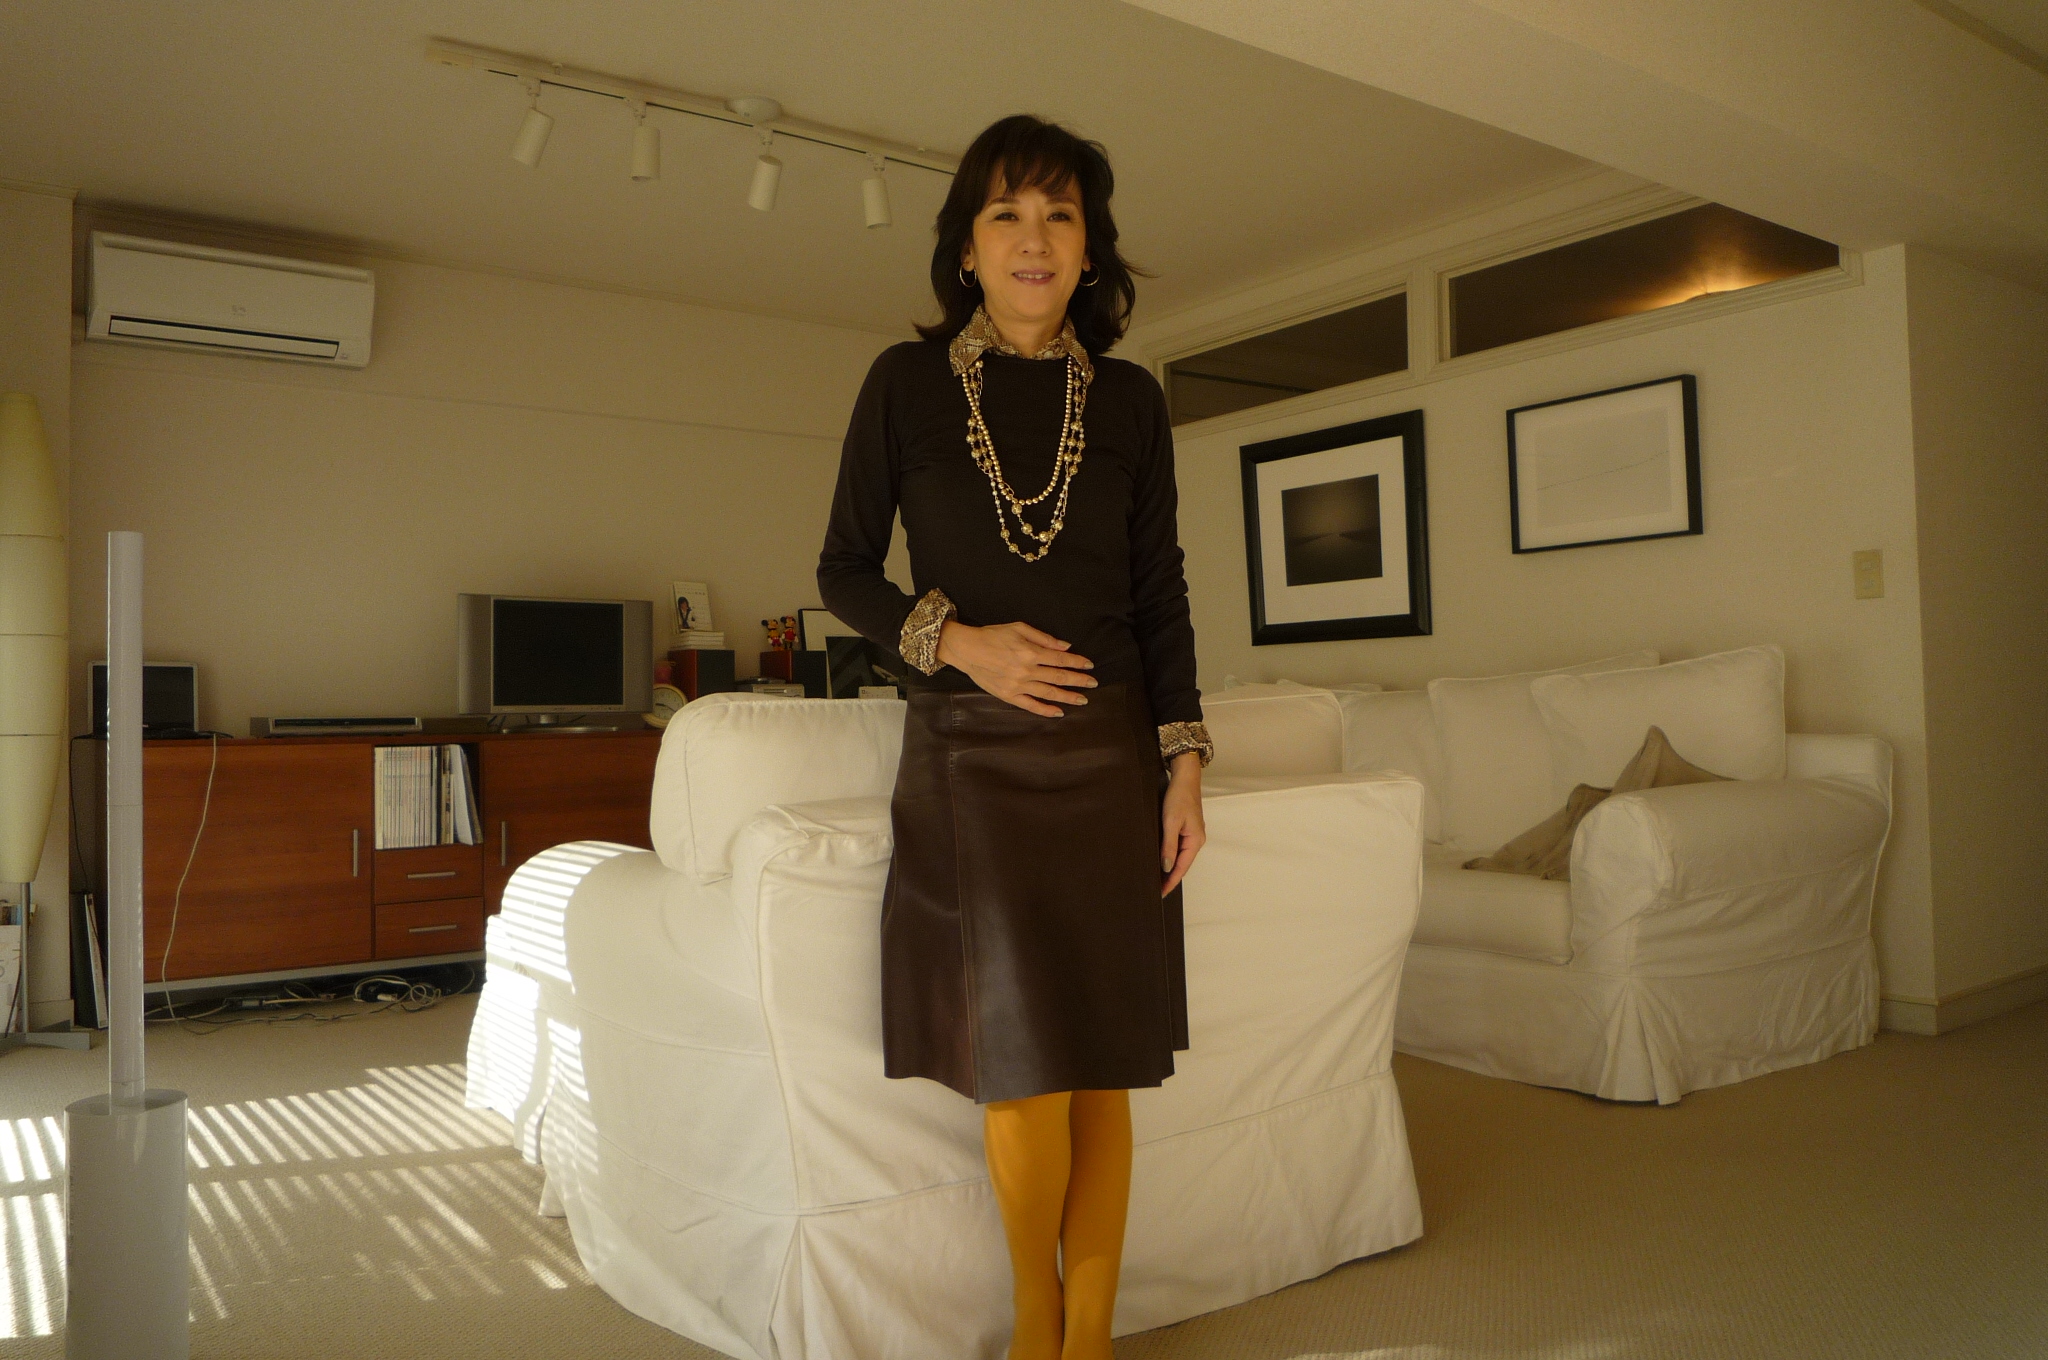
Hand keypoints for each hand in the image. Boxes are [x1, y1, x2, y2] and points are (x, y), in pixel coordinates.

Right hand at [935, 619, 1096, 716]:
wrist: (967, 649)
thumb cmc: (992, 635)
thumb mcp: (1019, 628)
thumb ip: (1044, 638)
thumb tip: (1065, 646)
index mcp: (1030, 652)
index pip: (1061, 659)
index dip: (1077, 662)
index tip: (1089, 665)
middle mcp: (1027, 671)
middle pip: (1059, 677)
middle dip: (1079, 680)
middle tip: (1093, 683)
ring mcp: (1018, 685)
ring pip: (1049, 693)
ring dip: (1068, 697)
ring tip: (1082, 699)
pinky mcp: (1008, 696)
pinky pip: (1031, 706)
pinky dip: (1046, 710)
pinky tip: (1058, 712)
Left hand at [1161, 755, 1204, 894]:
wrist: (1185, 778)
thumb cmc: (1179, 797)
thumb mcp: (1171, 822)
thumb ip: (1169, 845)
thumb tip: (1166, 867)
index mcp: (1195, 841)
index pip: (1182, 868)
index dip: (1171, 881)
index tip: (1160, 893)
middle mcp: (1196, 840)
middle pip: (1182, 864)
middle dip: (1170, 877)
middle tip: (1155, 889)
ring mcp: (1193, 834)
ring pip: (1181, 856)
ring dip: (1170, 867)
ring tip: (1157, 878)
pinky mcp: (1187, 828)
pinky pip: (1179, 847)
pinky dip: (1171, 856)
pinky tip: (1162, 859)